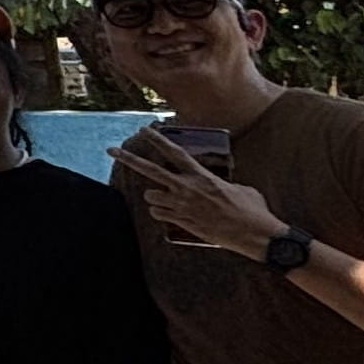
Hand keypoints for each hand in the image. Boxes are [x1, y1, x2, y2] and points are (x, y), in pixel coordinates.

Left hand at [115, 125, 279, 259]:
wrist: (253, 233)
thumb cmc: (250, 208)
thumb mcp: (236, 187)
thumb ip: (216, 182)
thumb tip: (211, 184)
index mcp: (202, 176)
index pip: (175, 153)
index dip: (157, 140)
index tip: (144, 129)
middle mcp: (188, 189)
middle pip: (151, 171)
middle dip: (129, 159)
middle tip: (110, 150)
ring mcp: (182, 206)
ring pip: (151, 196)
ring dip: (154, 196)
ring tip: (167, 198)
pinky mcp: (182, 222)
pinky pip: (158, 214)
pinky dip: (160, 212)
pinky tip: (171, 212)